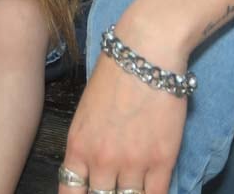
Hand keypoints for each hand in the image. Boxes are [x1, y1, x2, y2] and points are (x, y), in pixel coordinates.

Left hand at [57, 56, 186, 193]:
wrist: (145, 53)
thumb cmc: (113, 74)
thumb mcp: (86, 113)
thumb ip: (87, 145)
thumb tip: (90, 170)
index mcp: (78, 147)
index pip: (71, 192)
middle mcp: (102, 161)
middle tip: (113, 187)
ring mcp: (133, 163)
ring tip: (132, 188)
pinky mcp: (162, 160)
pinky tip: (151, 190)